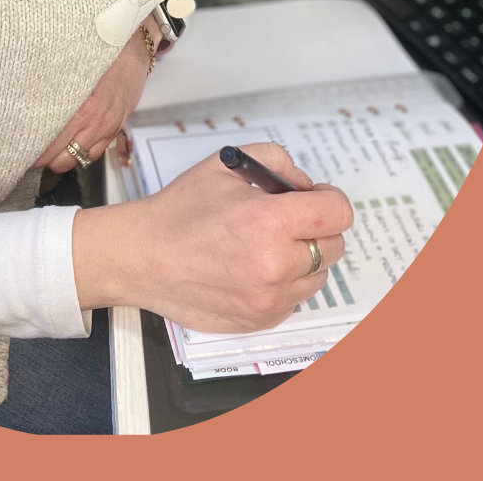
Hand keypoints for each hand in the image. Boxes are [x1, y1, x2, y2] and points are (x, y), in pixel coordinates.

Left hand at [33, 23, 157, 172]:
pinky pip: (94, 153)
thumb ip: (50, 86)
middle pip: (61, 159)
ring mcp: (106, 129)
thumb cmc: (100, 54)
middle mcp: (94, 124)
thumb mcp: (70, 66)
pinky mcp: (115, 129)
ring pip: (77, 160)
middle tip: (30, 148)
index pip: (50, 145)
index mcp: (80, 109)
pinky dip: (80, 153)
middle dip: (45, 158)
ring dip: (62, 158)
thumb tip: (23, 97)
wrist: (135, 49)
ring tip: (49, 149)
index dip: (31, 151)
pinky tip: (71, 142)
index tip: (18, 148)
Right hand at [72, 141, 352, 333]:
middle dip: (316, 228)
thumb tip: (305, 186)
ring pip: (318, 276)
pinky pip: (294, 299)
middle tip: (287, 220)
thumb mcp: (226, 163)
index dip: (327, 199)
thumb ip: (276, 162)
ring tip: (267, 245)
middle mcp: (276, 266)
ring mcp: (269, 300)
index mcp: (269, 222)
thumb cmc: (181, 209)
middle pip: (334, 246)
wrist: (143, 256)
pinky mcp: (260, 321)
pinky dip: (285, 283)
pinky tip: (254, 268)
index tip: (313, 197)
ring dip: (303, 258)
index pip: (338, 213)